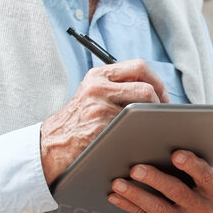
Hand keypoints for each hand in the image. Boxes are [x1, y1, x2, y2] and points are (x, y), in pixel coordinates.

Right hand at [39, 60, 166, 184]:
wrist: (50, 145)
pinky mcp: (100, 127)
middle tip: (162, 114)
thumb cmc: (75, 123)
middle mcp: (98, 87)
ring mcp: (99, 107)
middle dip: (160, 102)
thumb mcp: (90, 95)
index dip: (158, 81)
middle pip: (146, 87)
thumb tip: (152, 91)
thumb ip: (115, 87)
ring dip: (152, 119)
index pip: (139, 67)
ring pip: (142, 109)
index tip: (162, 96)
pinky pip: (132, 128)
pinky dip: (142, 134)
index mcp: (98, 75)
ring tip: (153, 127)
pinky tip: (142, 139)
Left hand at [108, 150, 212, 212]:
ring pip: (158, 208)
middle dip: (155, 179)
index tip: (176, 155)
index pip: (205, 176)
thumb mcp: (208, 182)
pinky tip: (114, 196)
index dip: (191, 165)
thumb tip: (162, 146)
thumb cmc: (203, 192)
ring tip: (117, 183)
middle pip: (177, 192)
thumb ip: (194, 168)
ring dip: (135, 194)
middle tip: (135, 169)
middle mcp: (201, 209)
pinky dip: (128, 205)